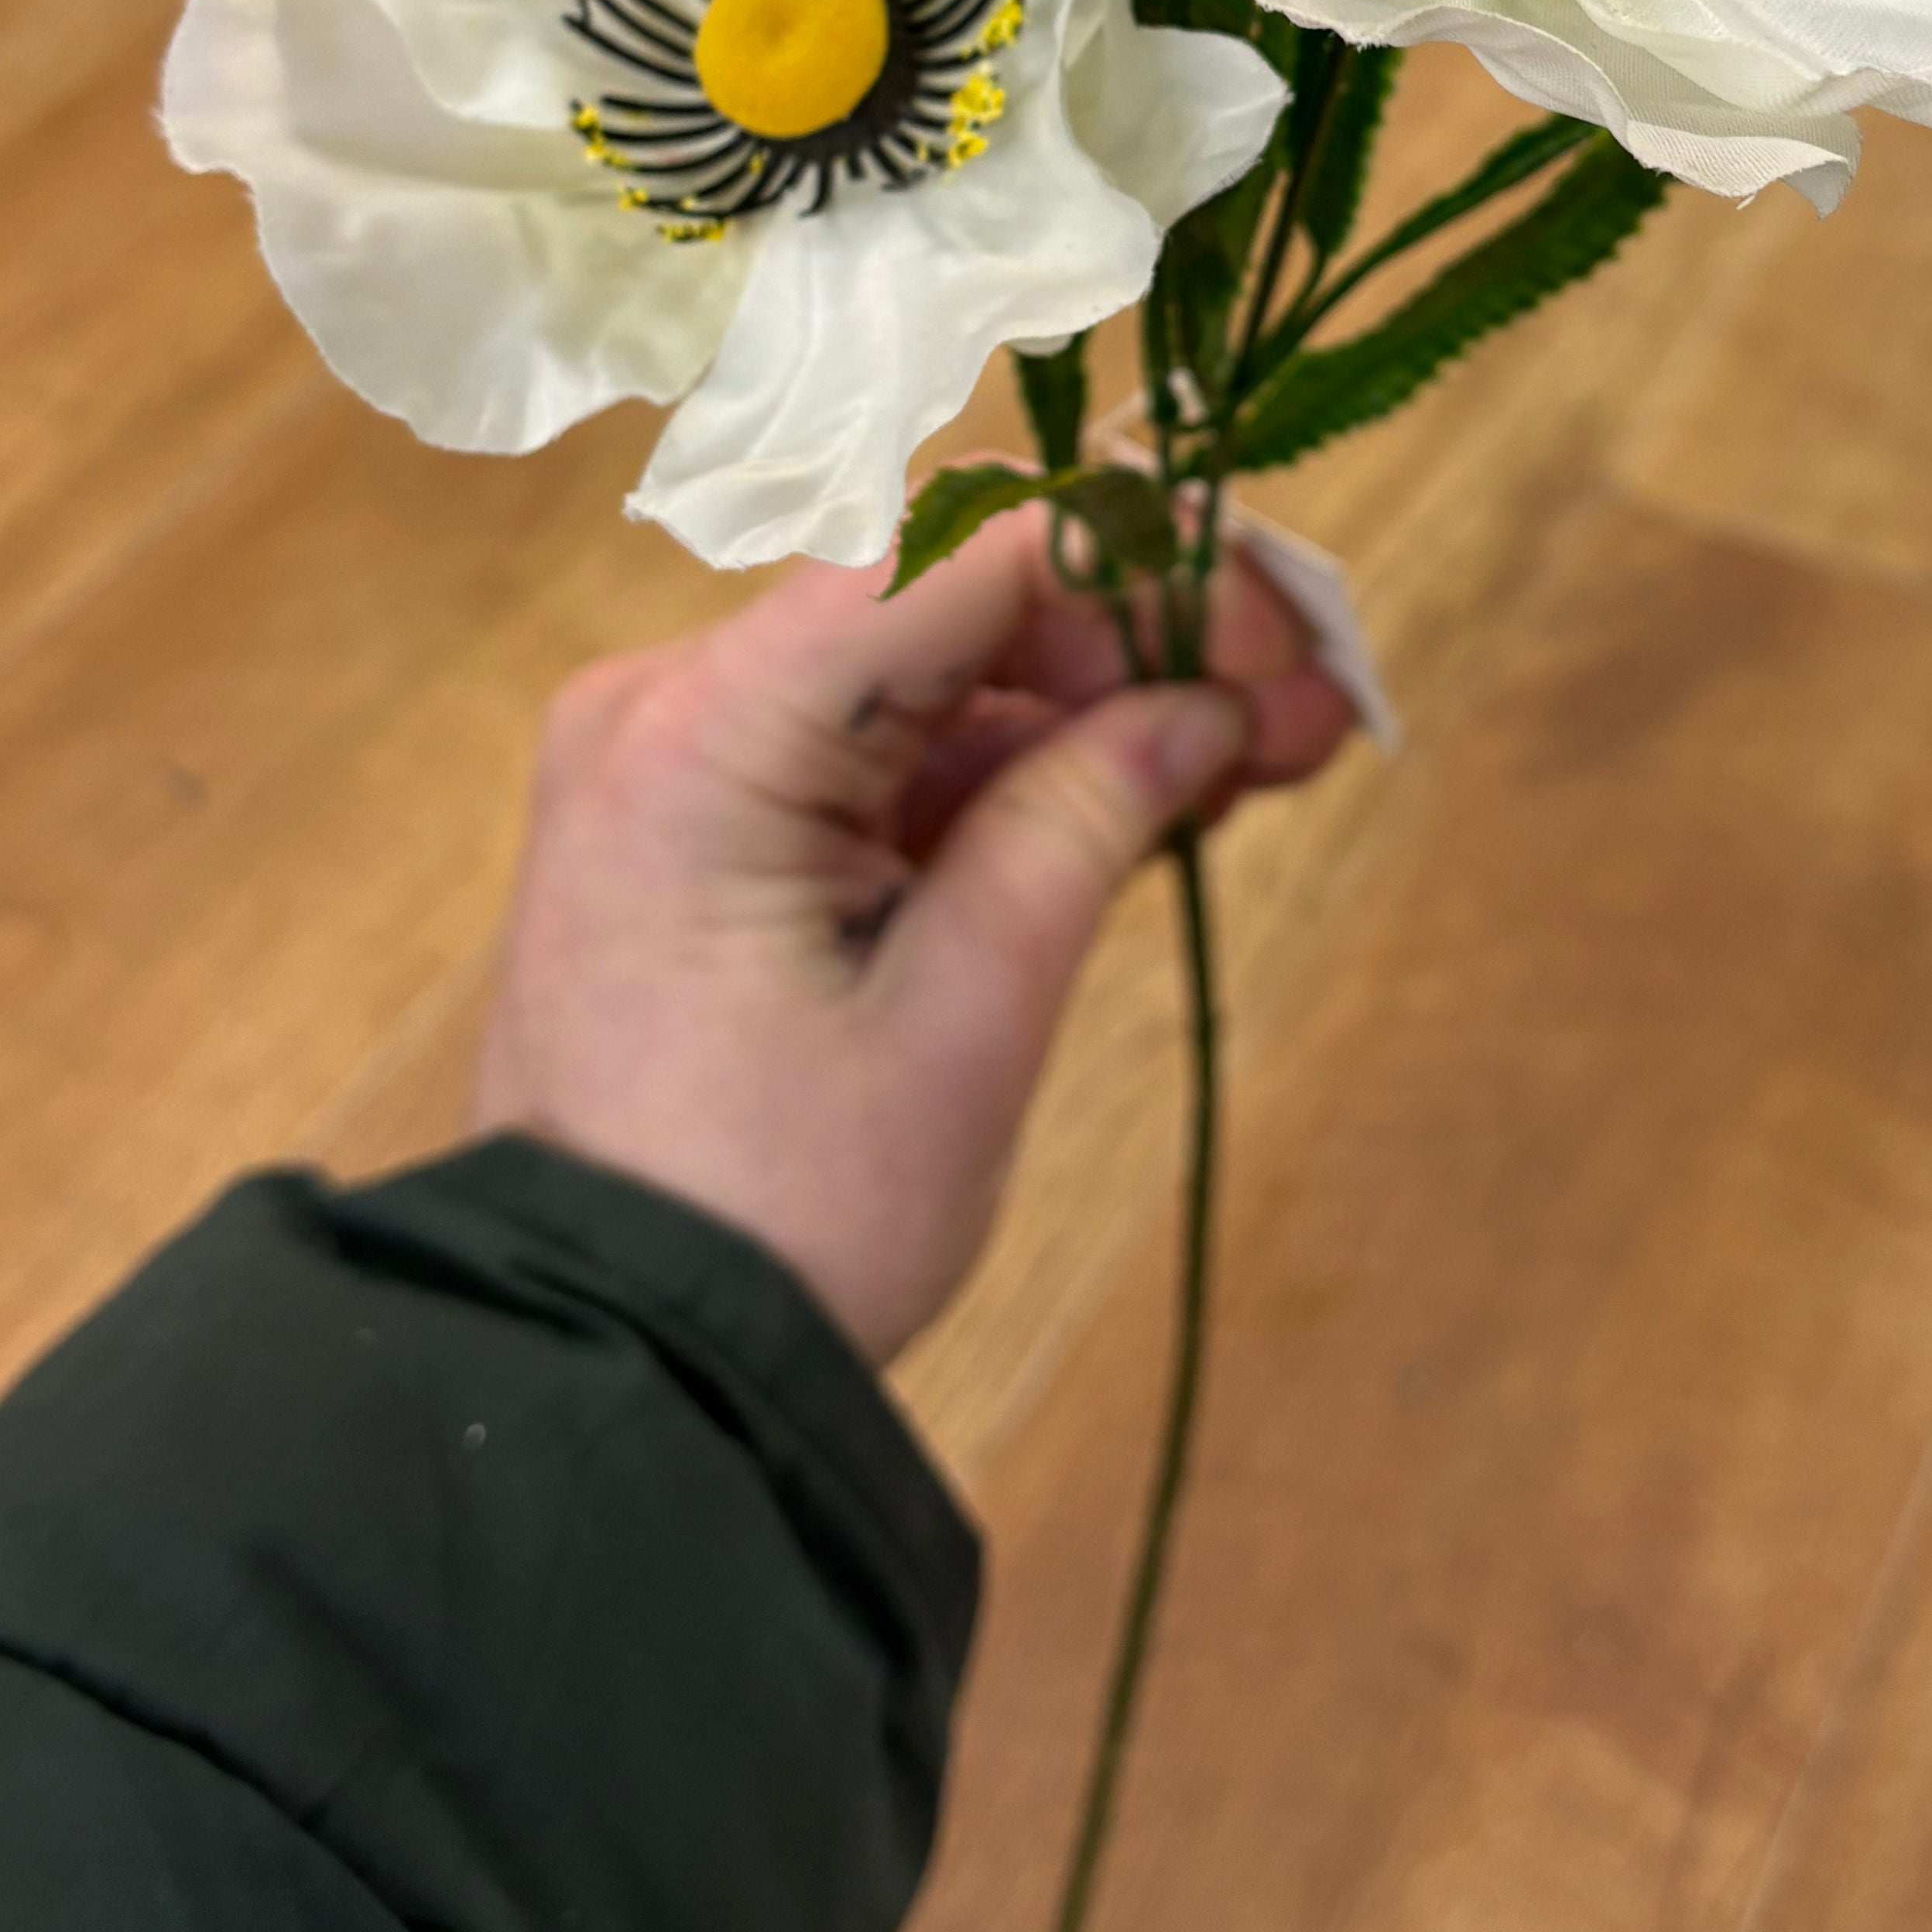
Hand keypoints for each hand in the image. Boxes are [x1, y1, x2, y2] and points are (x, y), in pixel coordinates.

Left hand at [470, 512, 1357, 1362]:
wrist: (619, 1377)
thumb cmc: (778, 1222)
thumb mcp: (965, 1021)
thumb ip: (1083, 822)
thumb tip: (1206, 704)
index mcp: (702, 733)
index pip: (949, 554)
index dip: (1138, 567)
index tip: (1278, 634)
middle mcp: (671, 711)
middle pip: (946, 601)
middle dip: (1141, 638)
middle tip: (1312, 703)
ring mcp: (685, 768)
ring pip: (932, 677)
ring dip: (1099, 705)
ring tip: (1273, 749)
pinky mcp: (715, 832)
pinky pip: (886, 757)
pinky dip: (1017, 773)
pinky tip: (1164, 793)